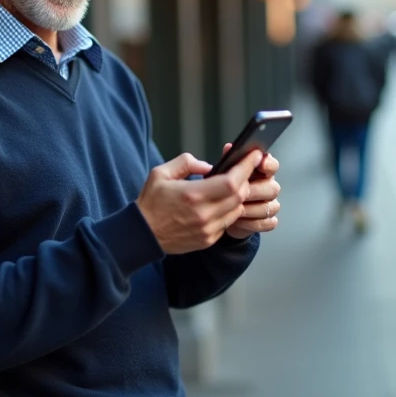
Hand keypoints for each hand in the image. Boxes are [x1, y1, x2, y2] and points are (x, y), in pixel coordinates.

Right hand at [136, 150, 263, 254]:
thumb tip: (209, 166)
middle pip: (239, 196)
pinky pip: (227, 223)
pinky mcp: (208, 240)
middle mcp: (203, 214)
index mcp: (192, 195)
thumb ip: (186, 163)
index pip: (231, 181)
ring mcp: (207, 230)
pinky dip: (229, 211)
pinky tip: (221, 203)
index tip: (253, 156)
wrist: (142, 235)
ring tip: (233, 186)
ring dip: (239, 197)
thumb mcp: (161, 173)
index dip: (246, 168)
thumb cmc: (150, 203)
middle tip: (244, 169)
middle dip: (245, 180)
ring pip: (237, 210)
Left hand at [218, 143, 280, 238]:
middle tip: (240, 193)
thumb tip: (229, 148)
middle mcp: (268, 186)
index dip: (268, 164)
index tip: (259, 162)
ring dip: (251, 209)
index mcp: (260, 171)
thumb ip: (227, 160)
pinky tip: (239, 221)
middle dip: (255, 191)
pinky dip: (252, 223)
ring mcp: (270, 205)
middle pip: (273, 188)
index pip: (272, 165)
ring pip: (270, 206)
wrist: (219, 215)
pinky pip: (268, 222)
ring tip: (234, 209)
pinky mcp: (267, 221)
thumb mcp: (219, 174)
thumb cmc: (221, 190)